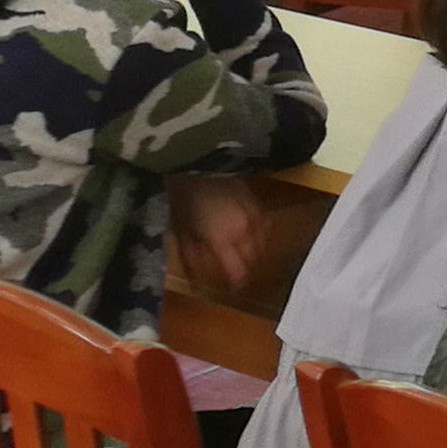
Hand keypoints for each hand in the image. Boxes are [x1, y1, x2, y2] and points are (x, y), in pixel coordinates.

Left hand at [167, 173, 267, 294]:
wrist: (194, 159)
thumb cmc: (181, 197)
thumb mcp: (180, 232)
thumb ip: (192, 260)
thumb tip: (197, 284)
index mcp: (223, 240)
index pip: (240, 271)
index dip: (237, 283)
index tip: (232, 288)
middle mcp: (244, 229)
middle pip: (253, 259)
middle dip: (245, 267)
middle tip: (234, 270)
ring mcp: (253, 213)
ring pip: (263, 243)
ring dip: (254, 252)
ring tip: (242, 254)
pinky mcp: (257, 200)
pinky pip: (266, 224)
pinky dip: (261, 234)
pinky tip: (251, 234)